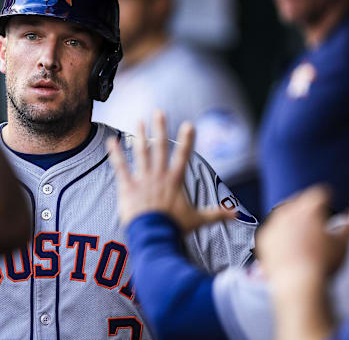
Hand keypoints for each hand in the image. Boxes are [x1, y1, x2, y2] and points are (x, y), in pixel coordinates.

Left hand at [107, 111, 233, 231]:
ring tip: (139, 122)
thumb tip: (236, 214)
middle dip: (160, 129)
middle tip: (159, 112)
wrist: (154, 236)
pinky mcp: (128, 187)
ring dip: (140, 136)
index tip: (189, 124)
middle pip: (160, 148)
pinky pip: (121, 167)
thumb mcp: (197, 219)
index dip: (187, 140)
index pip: (183, 156)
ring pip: (141, 153)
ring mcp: (143, 179)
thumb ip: (216, 214)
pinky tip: (111, 141)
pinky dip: (115, 154)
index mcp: (175, 181)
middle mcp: (159, 176)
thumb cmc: (175, 227)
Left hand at [257, 186, 348, 281]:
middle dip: (307, 207)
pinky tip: (287, 244)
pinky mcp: (264, 237)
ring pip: (283, 213)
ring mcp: (274, 223)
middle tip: (315, 221)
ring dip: (292, 219)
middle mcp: (289, 211)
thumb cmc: (323, 263)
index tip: (328, 206)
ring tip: (301, 233)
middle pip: (299, 200)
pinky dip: (279, 233)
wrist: (298, 283)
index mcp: (310, 208)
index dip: (327, 199)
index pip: (320, 194)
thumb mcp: (342, 245)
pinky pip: (272, 228)